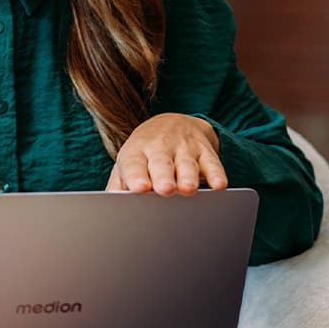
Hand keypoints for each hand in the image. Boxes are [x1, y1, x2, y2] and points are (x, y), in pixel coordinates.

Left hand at [106, 113, 227, 195]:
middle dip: (163, 176)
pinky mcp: (205, 150)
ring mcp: (184, 148)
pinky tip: (218, 185)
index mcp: (136, 152)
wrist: (173, 122)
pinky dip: (216, 174)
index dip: (136, 175)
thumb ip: (119, 183)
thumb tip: (110, 204)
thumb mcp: (128, 162)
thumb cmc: (146, 152)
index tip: (138, 188)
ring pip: (187, 163)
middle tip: (164, 189)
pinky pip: (212, 163)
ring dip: (188, 176)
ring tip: (187, 189)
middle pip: (161, 163)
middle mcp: (160, 148)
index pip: (134, 163)